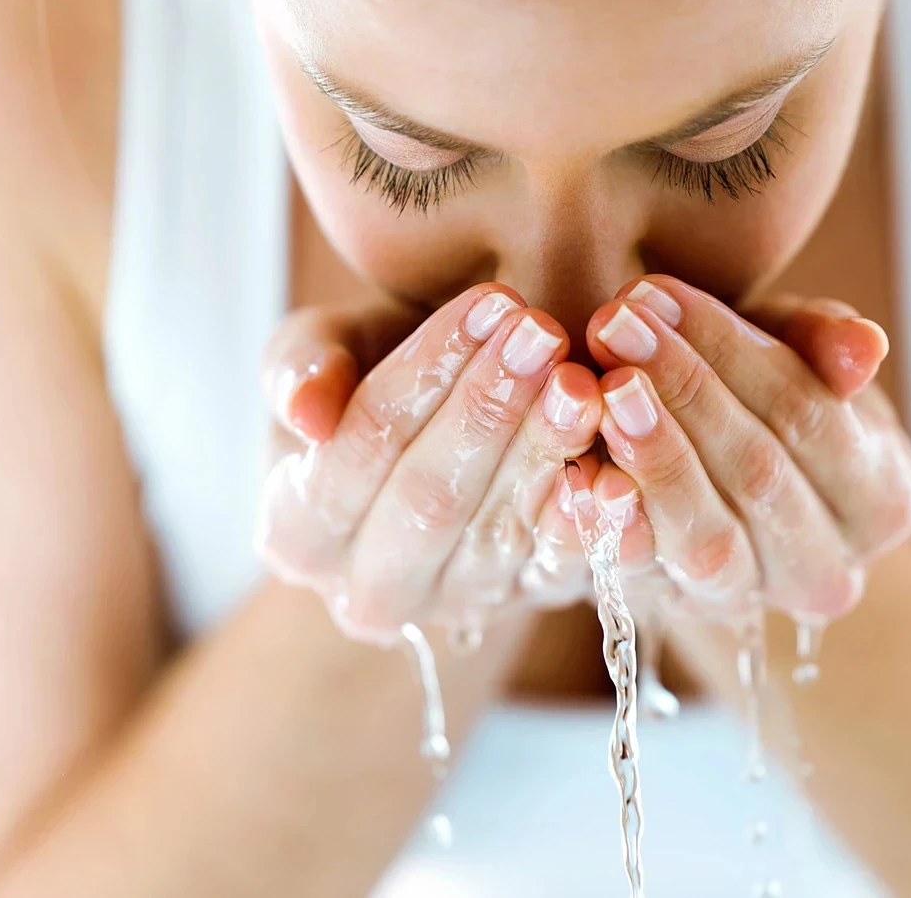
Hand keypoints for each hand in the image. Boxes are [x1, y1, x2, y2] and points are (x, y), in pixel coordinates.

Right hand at [254, 285, 602, 644]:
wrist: (441, 435)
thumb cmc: (374, 377)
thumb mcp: (325, 351)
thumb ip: (300, 366)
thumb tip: (306, 414)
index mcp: (296, 533)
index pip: (361, 448)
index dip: (423, 374)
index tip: (485, 304)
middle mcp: (369, 591)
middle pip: (430, 499)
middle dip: (488, 410)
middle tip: (541, 334)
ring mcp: (454, 606)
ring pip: (499, 532)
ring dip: (545, 451)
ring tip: (582, 380)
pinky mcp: (528, 601)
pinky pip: (563, 569)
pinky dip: (591, 521)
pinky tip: (614, 467)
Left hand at [582, 276, 910, 621]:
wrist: (715, 481)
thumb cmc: (764, 399)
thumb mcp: (797, 354)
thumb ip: (825, 342)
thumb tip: (864, 348)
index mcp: (880, 500)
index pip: (810, 416)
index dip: (731, 352)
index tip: (656, 294)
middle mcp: (827, 571)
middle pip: (758, 475)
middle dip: (682, 391)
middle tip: (613, 326)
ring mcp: (750, 601)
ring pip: (707, 539)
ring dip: (652, 458)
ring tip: (603, 389)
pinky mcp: (677, 613)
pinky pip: (645, 579)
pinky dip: (611, 527)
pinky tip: (578, 474)